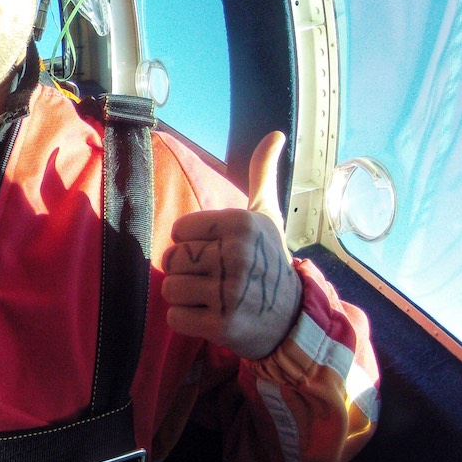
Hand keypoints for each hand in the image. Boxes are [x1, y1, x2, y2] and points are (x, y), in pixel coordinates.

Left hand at [161, 132, 302, 359]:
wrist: (292, 320)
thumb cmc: (269, 261)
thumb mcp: (268, 216)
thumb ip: (262, 173)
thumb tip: (275, 134)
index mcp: (242, 224)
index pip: (179, 230)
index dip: (191, 243)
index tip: (216, 251)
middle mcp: (238, 256)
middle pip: (172, 259)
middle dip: (185, 270)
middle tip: (212, 278)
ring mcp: (231, 293)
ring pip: (169, 287)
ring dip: (184, 296)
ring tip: (211, 297)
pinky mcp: (223, 326)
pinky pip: (175, 317)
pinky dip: (186, 320)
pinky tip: (210, 317)